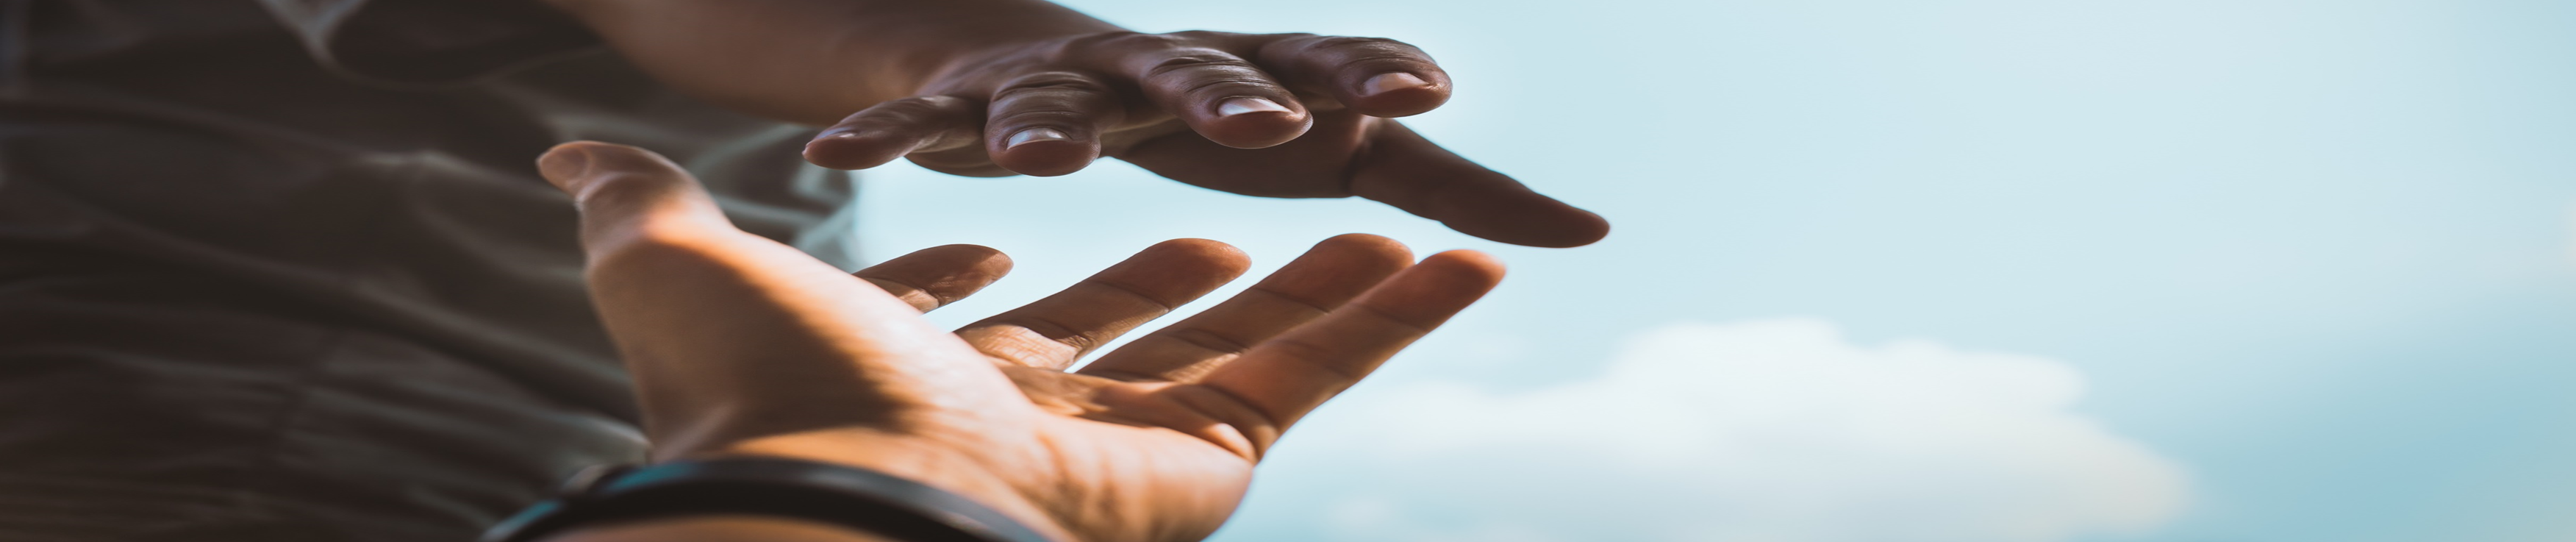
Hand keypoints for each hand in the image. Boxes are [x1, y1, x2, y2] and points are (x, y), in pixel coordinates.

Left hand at [534, 141, 1504, 540]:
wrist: (834, 486)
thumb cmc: (754, 374)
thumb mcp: (675, 259)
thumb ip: (642, 204)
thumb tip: (569, 152)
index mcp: (922, 367)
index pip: (995, 309)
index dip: (1023, 255)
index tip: (1045, 202)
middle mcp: (1033, 413)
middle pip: (1149, 325)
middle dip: (1213, 267)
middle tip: (1270, 201)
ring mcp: (1129, 444)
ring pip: (1264, 351)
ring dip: (1341, 286)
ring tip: (1413, 221)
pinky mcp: (1208, 464)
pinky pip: (1320, 377)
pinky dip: (1396, 315)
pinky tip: (1462, 256)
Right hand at [799, 30, 1609, 247]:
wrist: (1060, 63)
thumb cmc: (1227, 116)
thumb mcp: (1338, 149)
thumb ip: (1451, 190)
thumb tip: (1586, 230)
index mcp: (1259, 76)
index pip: (1326, 68)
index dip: (1372, 79)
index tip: (1430, 96)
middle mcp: (1159, 64)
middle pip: (1197, 71)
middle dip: (1227, 93)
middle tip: (1265, 120)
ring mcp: (1056, 78)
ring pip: (1048, 96)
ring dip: (1042, 123)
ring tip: (1039, 160)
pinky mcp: (962, 103)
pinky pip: (916, 123)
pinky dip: (883, 139)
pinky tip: (840, 165)